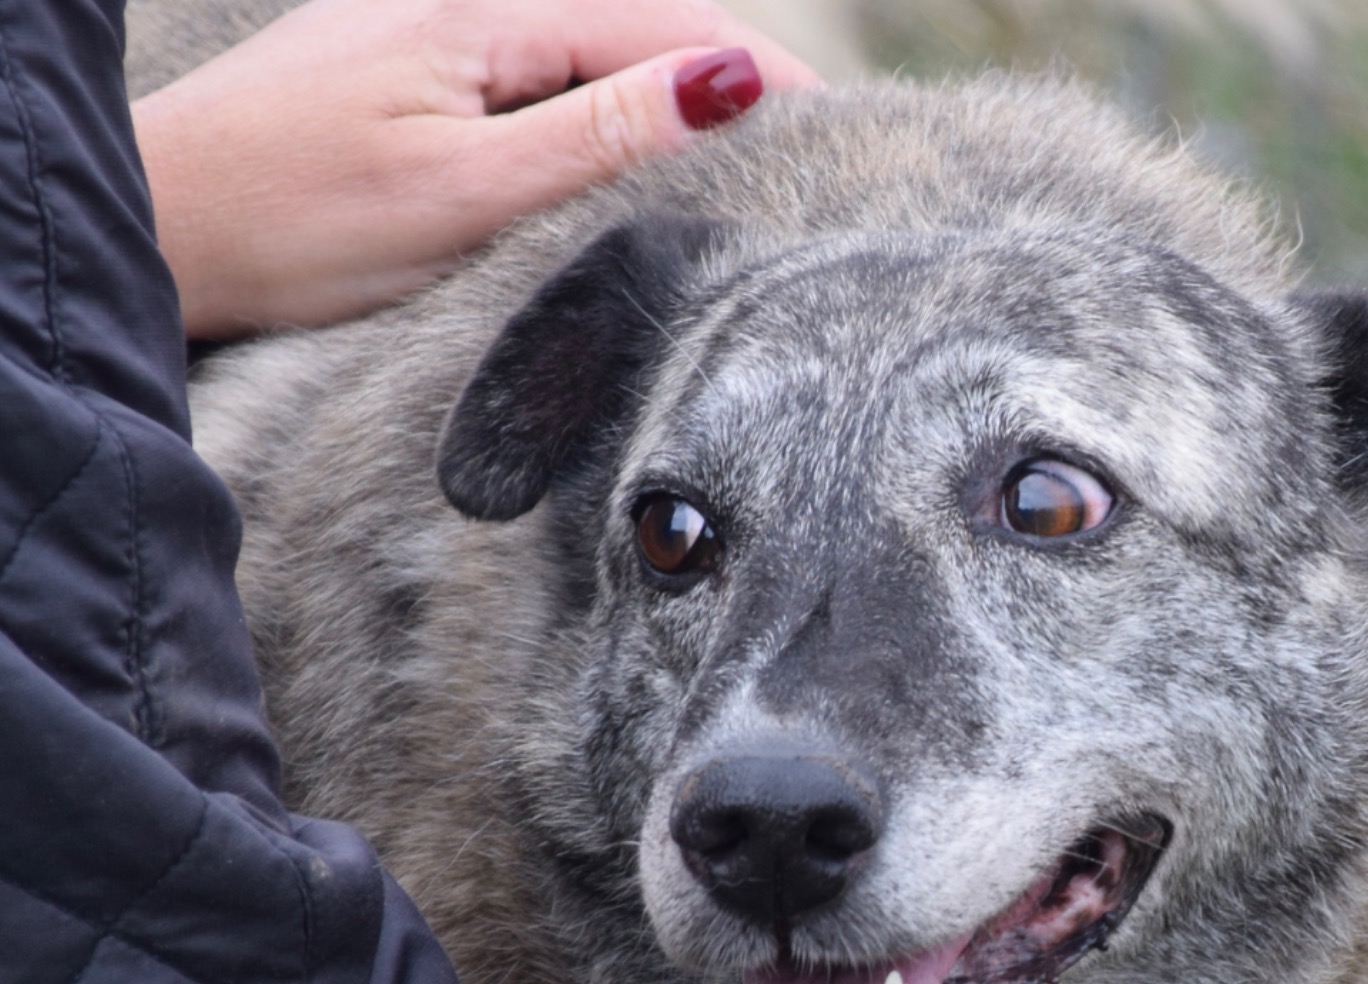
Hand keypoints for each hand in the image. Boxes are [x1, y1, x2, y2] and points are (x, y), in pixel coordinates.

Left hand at [132, 0, 817, 339]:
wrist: (172, 228)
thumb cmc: (297, 221)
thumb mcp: (465, 191)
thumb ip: (597, 134)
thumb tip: (729, 78)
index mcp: (485, 7)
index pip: (668, 26)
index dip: (762, 81)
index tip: (846, 140)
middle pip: (643, 31)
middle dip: (735, 91)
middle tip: (819, 167)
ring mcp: (448, 32)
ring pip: (602, 60)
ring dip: (678, 111)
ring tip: (754, 177)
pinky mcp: (429, 75)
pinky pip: (553, 85)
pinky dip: (613, 125)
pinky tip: (645, 169)